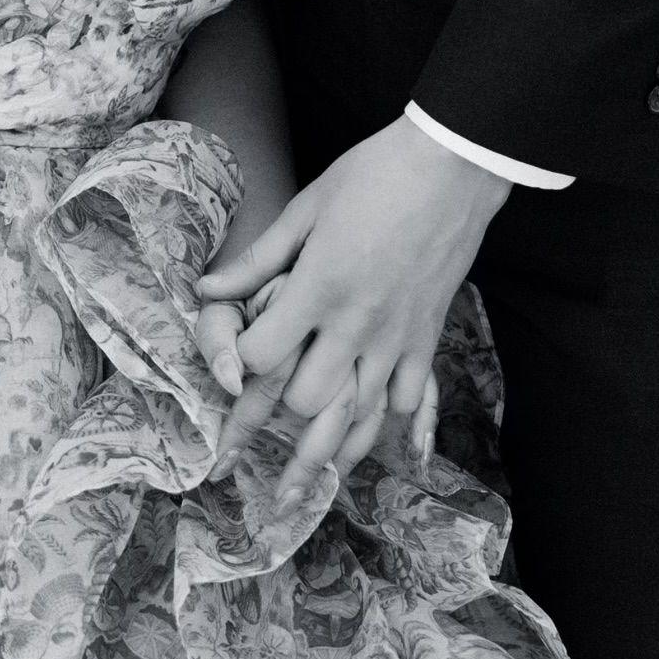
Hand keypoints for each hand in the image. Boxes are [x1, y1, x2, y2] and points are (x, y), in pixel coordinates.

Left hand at [198, 116, 505, 503]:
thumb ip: (258, 259)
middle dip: (278, 414)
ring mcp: (396, 337)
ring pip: (358, 417)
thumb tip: (207, 292)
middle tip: (253, 430)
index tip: (230, 368)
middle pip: (306, 400)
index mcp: (319, 286)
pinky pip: (405, 402)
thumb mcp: (307, 207)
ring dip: (325, 450)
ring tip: (299, 491)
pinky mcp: (427, 339)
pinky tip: (367, 440)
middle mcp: (356, 323)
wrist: (452, 167)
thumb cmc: (373, 175)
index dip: (240, 367)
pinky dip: (384, 425)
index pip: (263, 356)